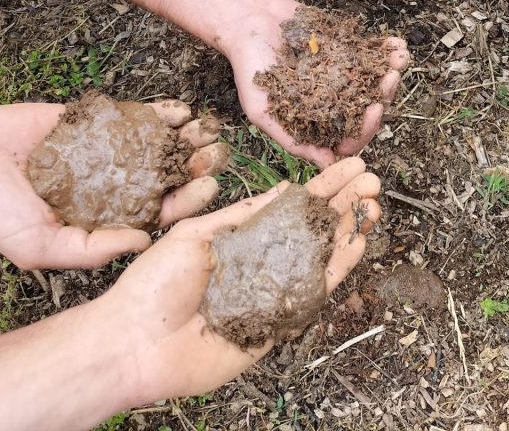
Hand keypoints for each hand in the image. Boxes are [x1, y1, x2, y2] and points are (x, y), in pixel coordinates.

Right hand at [0, 100, 225, 269]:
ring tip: (208, 128)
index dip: (186, 201)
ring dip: (184, 137)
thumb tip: (147, 242)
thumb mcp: (40, 247)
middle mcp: (108, 186)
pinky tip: (181, 109)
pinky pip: (130, 116)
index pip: (156, 213)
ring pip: (154, 144)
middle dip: (195, 165)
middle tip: (221, 153)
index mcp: (102, 219)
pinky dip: (157, 112)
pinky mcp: (89, 121)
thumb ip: (93, 249)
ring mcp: (101, 152)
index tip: (212, 187)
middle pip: (164, 176)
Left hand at [101, 157, 379, 402]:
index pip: (292, 205)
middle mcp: (265, 260)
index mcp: (244, 236)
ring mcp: (275, 290)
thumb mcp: (195, 232)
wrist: (134, 343)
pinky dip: (338, 268)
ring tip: (374, 206)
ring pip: (322, 256)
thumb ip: (244, 212)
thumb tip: (284, 188)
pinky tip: (357, 244)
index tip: (350, 166)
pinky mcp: (280, 321)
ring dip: (349, 230)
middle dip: (344, 203)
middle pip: (315, 227)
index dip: (323, 186)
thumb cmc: (154, 285)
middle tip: (372, 180)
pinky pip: (315, 292)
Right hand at [225, 0, 409, 167]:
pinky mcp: (347, 51)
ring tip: (399, 58)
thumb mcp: (262, 110)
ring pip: (375, 82)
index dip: (366, 128)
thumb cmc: (249, 68)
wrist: (249, 22)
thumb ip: (290, 139)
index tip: (374, 108)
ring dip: (392, 71)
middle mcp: (334, 103)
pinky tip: (396, 44)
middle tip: (391, 76)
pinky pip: (371, 54)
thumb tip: (327, 167)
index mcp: (317, 123)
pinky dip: (386, 50)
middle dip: (384, 94)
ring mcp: (343, 76)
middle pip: (369, 110)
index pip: (350, 138)